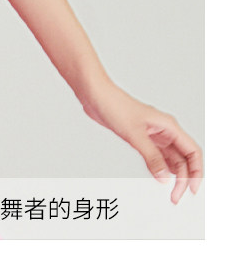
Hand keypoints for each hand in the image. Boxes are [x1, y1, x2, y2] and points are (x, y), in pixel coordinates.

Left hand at [80, 80, 202, 203]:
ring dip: (172, 176)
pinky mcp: (141, 138)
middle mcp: (164, 130)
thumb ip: (151, 157)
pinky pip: (157, 157)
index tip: (192, 188)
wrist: (96, 96)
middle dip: (183, 178)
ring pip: (171, 159)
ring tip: (170, 192)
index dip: (196, 171)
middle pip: (183, 159)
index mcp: (168, 126)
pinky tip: (158, 178)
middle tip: (175, 196)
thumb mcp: (134, 134)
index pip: (192, 151)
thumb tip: (165, 178)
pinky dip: (160, 169)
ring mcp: (153, 135)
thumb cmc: (115, 105)